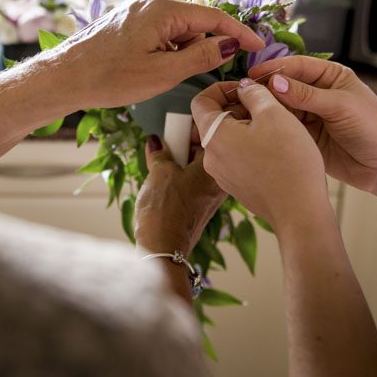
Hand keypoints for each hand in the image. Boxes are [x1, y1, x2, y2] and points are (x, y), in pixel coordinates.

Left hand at [56, 0, 264, 108]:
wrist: (63, 78)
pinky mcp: (128, 18)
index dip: (239, 33)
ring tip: (171, 73)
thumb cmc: (109, 78)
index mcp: (163, 9)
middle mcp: (151, 0)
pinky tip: (157, 66)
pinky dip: (170, 46)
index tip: (259, 47)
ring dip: (185, 48)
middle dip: (209, 43)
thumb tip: (228, 44)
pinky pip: (161, 29)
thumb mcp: (163, 73)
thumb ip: (201, 56)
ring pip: (178, 26)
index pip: (214, 17)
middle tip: (214, 68)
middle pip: (197, 20)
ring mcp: (137, 8)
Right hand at [134, 136, 226, 256]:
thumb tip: (157, 142)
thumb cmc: (166, 209)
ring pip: (195, 169)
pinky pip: (190, 184)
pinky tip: (162, 182)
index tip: (174, 128)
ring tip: (160, 164)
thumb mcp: (160, 171)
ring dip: (178, 163)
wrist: (163, 247)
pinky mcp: (199, 209)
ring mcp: (210, 197)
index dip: (190, 129)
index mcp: (215, 168)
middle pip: (203, 152)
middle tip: (165, 146)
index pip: (209, 136)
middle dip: (183, 147)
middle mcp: (218, 182)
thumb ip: (160, 152)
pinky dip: (178, 179)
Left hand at [190, 79, 326, 229]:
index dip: (222, 88)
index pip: (201, 101)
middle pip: (215, 121)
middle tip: (268, 106)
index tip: (246, 89)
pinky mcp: (237, 187)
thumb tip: (244, 87)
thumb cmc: (288, 162)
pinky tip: (276, 149)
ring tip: (276, 128)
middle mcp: (211, 158)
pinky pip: (237, 158)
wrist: (300, 212)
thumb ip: (254, 93)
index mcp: (213, 136)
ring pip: (228, 139)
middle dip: (239, 107)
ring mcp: (223, 175)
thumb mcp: (274, 114)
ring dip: (247, 127)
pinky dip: (251, 147)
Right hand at [246, 56, 376, 194]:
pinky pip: (284, 128)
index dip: (274, 69)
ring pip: (282, 108)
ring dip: (265, 109)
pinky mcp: (306, 137)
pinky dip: (271, 126)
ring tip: (243, 111)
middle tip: (241, 94)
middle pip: (285, 86)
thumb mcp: (341, 107)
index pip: (297, 66)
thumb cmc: (375, 129)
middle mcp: (319, 93)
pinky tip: (254, 127)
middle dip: (266, 89)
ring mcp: (312, 116)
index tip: (253, 73)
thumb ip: (307, 95)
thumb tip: (274, 82)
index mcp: (331, 77)